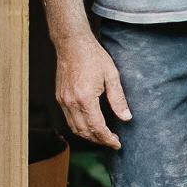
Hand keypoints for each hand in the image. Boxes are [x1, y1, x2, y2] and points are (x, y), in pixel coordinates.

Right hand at [57, 30, 130, 149]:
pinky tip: (90, 125)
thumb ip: (118, 99)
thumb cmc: (93, 56)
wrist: (72, 43)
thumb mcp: (111, 75)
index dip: (108, 139)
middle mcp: (71, 102)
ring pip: (74, 128)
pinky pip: (68, 119)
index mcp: (85, 97)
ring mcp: (63, 100)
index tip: (117, 143)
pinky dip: (79, 127)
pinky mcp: (60, 97)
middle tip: (113, 141)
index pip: (97, 127)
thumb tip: (126, 118)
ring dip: (88, 136)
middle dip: (99, 140)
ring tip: (103, 136)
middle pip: (84, 131)